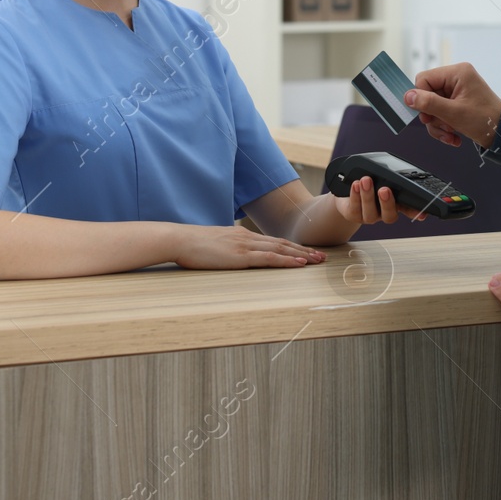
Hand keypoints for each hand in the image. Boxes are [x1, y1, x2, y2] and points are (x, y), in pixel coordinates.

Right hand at [173, 224, 325, 269]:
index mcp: (242, 235)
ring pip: (280, 249)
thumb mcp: (214, 246)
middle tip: (321, 256)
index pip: (273, 241)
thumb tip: (232, 256)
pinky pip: (269, 258)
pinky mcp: (240, 256)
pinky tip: (299, 263)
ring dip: (301, 255)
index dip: (292, 247)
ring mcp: (245, 245)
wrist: (179, 240)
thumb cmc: (192, 246)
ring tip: (317, 260)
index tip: (306, 252)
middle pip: (282, 243)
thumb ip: (227, 250)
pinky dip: (287, 260)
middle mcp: (248, 238)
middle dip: (304, 250)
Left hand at [330, 176, 423, 225]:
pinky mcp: (354, 215)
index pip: (410, 210)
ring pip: (370, 212)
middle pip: (390, 216)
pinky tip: (355, 185)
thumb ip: (393, 177)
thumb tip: (399, 170)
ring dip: (368, 196)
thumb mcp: (384, 176)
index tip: (422, 214)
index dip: (416, 213)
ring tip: (365, 180)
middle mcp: (384, 212)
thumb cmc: (370, 181)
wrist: (348, 191)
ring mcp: (369, 216)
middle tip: (384, 189)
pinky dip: (355, 196)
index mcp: (397, 203)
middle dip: (387, 203)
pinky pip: (355, 209)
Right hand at [405, 62, 500, 148]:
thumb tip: (408, 96)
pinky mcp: (458, 102)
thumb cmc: (485, 121)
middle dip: (433, 116)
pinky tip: (453, 136)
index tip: (426, 115)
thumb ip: (429, 103)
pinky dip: (444, 126)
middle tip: (442, 127)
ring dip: (438, 124)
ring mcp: (457, 90)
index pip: (424, 79)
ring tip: (450, 134)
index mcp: (457, 73)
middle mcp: (457, 78)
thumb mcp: (453, 113)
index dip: (421, 98)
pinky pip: (441, 112)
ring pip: (433, 107)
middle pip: (427, 95)